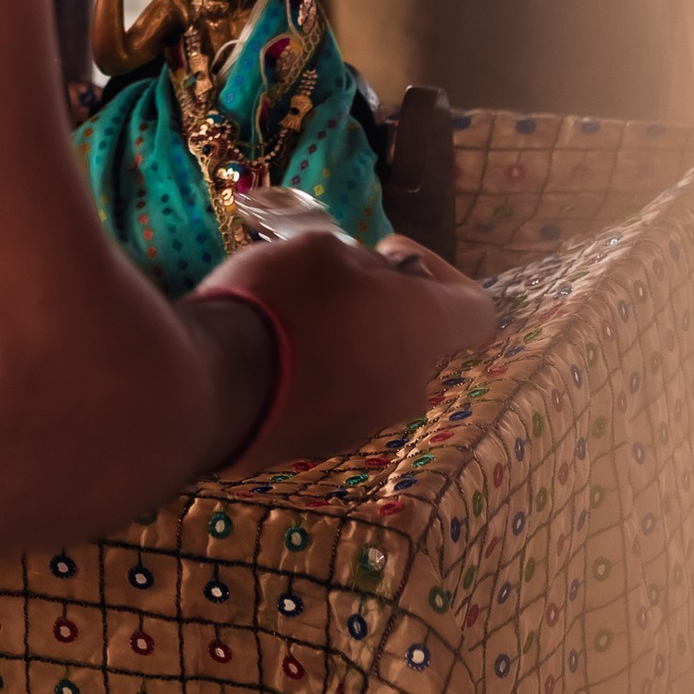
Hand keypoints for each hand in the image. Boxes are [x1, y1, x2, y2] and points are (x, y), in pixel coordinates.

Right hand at [188, 228, 493, 471]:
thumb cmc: (279, 300)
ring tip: (293, 317)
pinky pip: (339, 398)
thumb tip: (374, 279)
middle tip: (331, 282)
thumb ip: (364, 264)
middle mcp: (410, 385)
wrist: (215, 385)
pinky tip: (273, 353)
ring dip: (350, 341)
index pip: (477, 310)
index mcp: (422, 331)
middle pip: (416, 340)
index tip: (391, 253)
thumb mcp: (324, 249)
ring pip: (376, 370)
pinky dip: (320, 374)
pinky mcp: (326, 443)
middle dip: (384, 307)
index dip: (442, 271)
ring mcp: (369, 422)